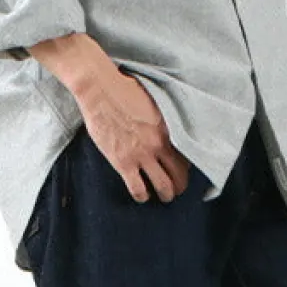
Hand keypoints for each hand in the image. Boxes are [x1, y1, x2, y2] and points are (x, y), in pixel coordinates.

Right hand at [27, 33, 190, 203]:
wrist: (99, 89)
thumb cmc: (123, 89)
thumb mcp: (153, 101)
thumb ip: (163, 119)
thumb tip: (166, 126)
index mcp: (168, 128)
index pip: (187, 156)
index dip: (185, 166)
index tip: (181, 169)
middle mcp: (159, 144)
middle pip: (179, 176)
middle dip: (180, 186)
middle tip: (176, 190)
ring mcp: (142, 155)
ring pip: (163, 186)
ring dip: (165, 195)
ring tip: (163, 197)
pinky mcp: (124, 163)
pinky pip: (138, 189)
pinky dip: (142, 196)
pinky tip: (142, 196)